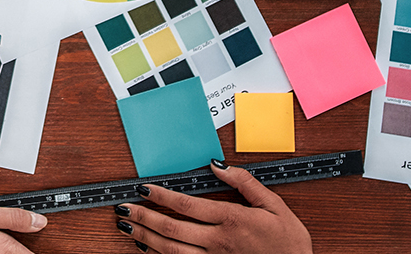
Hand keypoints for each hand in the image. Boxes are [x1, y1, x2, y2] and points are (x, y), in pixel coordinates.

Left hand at [116, 161, 311, 253]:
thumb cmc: (288, 244)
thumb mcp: (274, 206)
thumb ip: (245, 183)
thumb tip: (218, 165)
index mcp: (231, 220)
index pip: (186, 205)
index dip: (160, 196)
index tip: (143, 188)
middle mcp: (218, 241)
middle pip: (171, 228)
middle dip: (143, 217)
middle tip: (122, 208)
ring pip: (170, 249)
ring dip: (144, 237)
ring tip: (125, 227)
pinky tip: (146, 248)